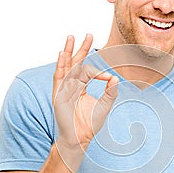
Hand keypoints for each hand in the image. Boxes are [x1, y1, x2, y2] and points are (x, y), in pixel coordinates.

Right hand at [53, 34, 118, 152]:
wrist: (79, 138)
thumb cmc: (90, 124)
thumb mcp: (104, 106)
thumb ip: (110, 92)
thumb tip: (115, 78)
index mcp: (81, 86)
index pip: (89, 71)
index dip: (99, 72)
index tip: (108, 78)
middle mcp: (71, 84)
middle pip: (76, 62)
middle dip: (82, 48)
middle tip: (88, 35)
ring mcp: (64, 88)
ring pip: (66, 66)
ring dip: (69, 51)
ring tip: (71, 37)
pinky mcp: (58, 94)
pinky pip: (59, 76)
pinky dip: (61, 65)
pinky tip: (63, 54)